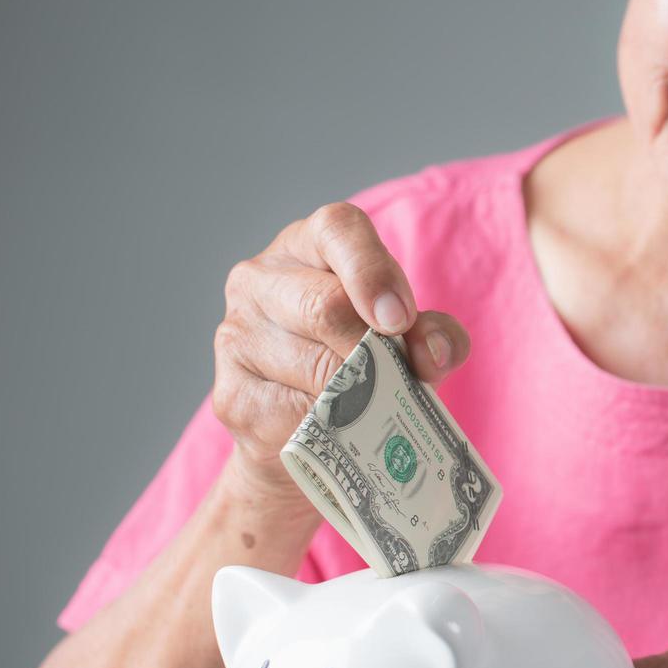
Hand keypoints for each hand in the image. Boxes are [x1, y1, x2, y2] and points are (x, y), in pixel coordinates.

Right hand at [213, 201, 471, 498]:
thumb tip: (434, 352)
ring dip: (360, 396)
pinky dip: (332, 430)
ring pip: (313, 367)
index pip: (338, 230)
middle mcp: (260, 279)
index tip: (400, 319)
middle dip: (374, 351)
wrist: (302, 438)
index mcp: (308, 246)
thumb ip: (435, 334)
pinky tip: (340, 432)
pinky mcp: (232, 395)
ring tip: (374, 408)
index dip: (373, 272)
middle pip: (325, 306)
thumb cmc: (364, 366)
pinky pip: (296, 415)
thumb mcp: (408, 339)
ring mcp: (237, 335)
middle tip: (399, 380)